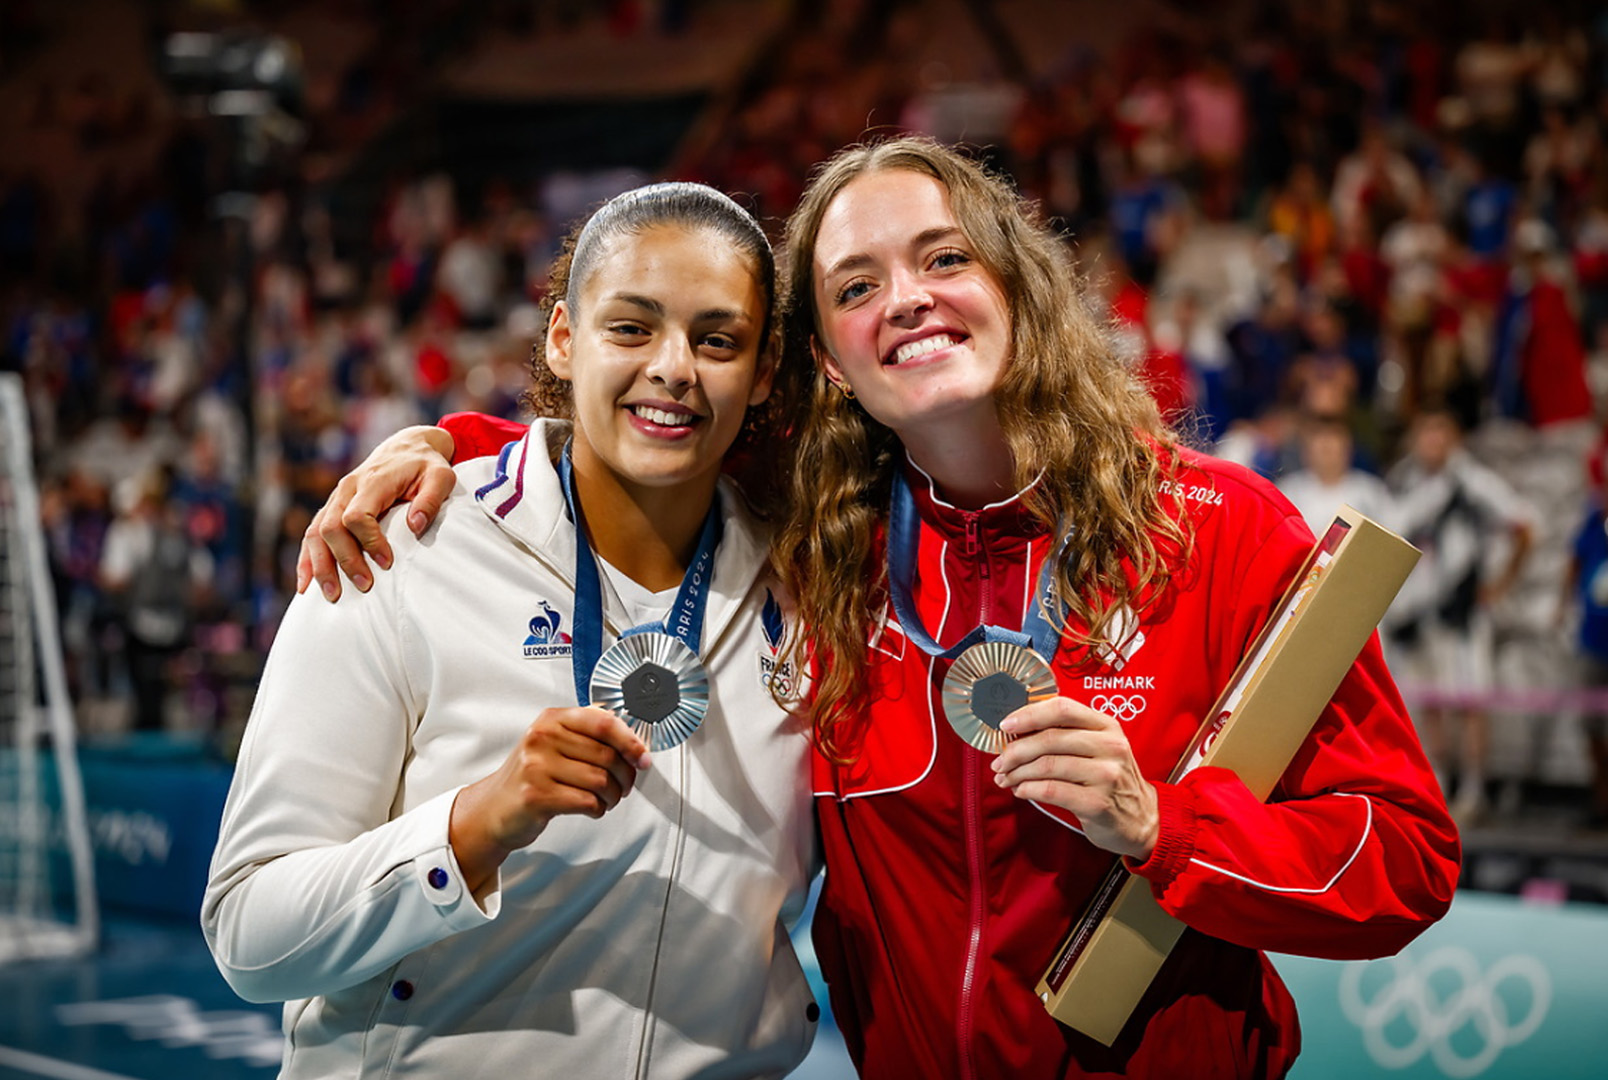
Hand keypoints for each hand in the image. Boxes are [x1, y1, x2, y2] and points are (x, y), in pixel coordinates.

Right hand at [296, 426, 456, 600]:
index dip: (369, 541)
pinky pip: (311, 533)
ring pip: (315, 533)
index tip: (387, 562)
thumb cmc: (426, 465)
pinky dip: (306, 559)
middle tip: (366, 586)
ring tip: (332, 595)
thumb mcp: (441, 476)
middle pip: (331, 527)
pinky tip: (305, 584)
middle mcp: (347, 489)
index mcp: (372, 481)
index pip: (357, 515)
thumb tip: (415, 526)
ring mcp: (336, 497)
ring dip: (321, 566)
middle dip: (345, 560)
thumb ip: (431, 499)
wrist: (407, 447)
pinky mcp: (333, 506)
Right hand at [449, 707, 651, 893]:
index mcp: (551, 719)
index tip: (643, 757)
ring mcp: (536, 766)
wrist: (493, 808)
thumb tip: (629, 731)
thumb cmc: (530, 775)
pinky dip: (598, 809)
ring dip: (613, 796)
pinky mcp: (536, 796)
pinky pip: (587, 802)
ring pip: (600, 781)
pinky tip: (592, 809)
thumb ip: (586, 730)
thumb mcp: (552, 742)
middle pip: (607, 755)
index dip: (630, 741)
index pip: (603, 722)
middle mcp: (542, 738)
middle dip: (625, 777)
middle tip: (624, 786)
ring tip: (607, 800)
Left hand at [992, 697, 1158, 860]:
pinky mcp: (1098, 803)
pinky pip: (1052, 790)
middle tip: (998, 762)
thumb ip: (1067, 735)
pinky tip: (1021, 790)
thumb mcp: (1099, 748)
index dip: (1029, 714)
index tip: (1005, 725)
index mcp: (1106, 725)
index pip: (1062, 708)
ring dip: (1018, 772)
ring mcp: (1106, 774)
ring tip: (1006, 778)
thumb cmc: (1111, 780)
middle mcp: (1110, 746)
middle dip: (1015, 750)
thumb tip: (1017, 730)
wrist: (1143, 819)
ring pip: (1047, 765)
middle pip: (1050, 738)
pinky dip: (1029, 789)